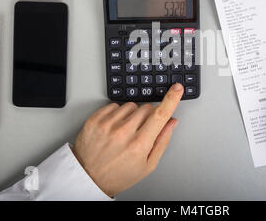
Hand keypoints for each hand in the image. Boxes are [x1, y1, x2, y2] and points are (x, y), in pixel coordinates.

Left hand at [72, 83, 183, 197]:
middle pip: (146, 108)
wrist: (88, 178)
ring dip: (132, 115)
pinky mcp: (95, 120)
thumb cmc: (119, 175)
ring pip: (131, 105)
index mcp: (139, 144)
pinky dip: (117, 114)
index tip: (177, 88)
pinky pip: (114, 105)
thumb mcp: (147, 165)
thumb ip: (162, 141)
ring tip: (124, 132)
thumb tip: (171, 122)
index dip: (171, 98)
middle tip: (140, 132)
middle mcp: (123, 132)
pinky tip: (114, 128)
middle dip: (148, 116)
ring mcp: (107, 124)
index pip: (160, 114)